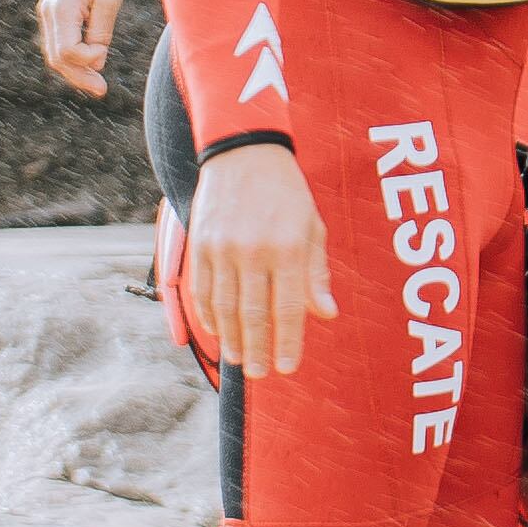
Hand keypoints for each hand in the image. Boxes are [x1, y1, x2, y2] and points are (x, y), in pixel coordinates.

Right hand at [37, 0, 124, 97]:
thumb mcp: (109, 1)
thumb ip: (101, 33)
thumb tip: (96, 64)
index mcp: (61, 8)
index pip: (67, 50)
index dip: (87, 59)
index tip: (105, 52)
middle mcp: (48, 13)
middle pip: (57, 57)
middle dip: (79, 76)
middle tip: (102, 90)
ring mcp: (47, 13)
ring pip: (54, 52)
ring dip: (74, 69)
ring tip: (96, 83)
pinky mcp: (52, 12)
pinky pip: (58, 41)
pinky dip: (71, 56)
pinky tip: (89, 65)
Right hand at [185, 143, 334, 375]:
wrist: (244, 153)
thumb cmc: (287, 193)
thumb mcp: (312, 226)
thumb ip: (316, 273)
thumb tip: (326, 315)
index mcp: (289, 247)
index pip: (290, 307)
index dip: (288, 342)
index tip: (287, 368)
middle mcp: (254, 251)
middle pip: (254, 315)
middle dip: (257, 350)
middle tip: (260, 373)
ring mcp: (223, 249)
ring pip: (226, 308)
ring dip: (232, 339)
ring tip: (238, 360)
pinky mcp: (201, 245)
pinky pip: (203, 290)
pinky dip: (209, 315)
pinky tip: (218, 331)